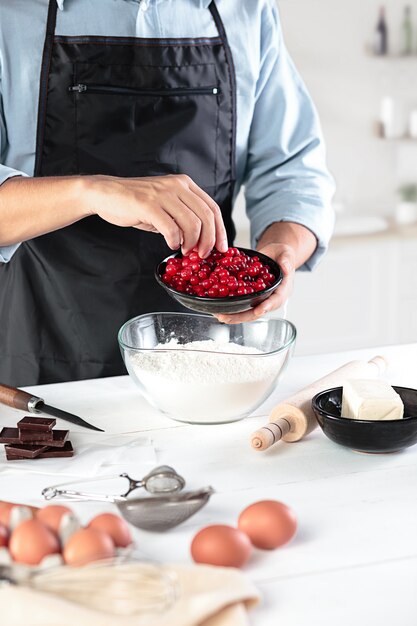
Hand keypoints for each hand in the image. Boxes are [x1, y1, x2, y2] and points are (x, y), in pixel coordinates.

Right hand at [85, 174, 227, 257]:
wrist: (106, 194)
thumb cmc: (136, 203)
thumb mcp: (165, 205)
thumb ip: (183, 218)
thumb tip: (201, 241)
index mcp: (184, 184)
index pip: (212, 208)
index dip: (220, 230)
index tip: (222, 248)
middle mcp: (177, 186)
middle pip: (206, 217)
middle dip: (208, 240)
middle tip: (202, 254)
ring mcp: (163, 194)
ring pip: (191, 224)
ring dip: (191, 243)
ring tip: (183, 250)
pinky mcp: (149, 204)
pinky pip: (171, 228)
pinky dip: (174, 241)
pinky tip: (170, 244)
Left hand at [215, 243, 294, 323]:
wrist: (274, 256)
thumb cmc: (282, 256)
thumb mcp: (286, 255)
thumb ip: (286, 261)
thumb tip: (286, 269)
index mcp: (282, 290)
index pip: (275, 300)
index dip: (267, 306)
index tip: (258, 310)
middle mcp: (270, 298)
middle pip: (258, 311)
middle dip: (243, 316)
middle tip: (228, 317)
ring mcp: (260, 299)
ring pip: (248, 311)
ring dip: (234, 315)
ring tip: (220, 316)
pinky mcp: (251, 296)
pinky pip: (242, 304)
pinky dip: (231, 307)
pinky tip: (219, 309)